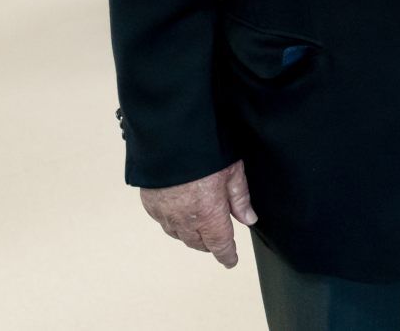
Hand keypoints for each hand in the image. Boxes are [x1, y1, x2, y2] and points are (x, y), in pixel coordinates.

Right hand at [139, 160, 256, 267]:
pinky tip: (179, 216)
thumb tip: (249, 219)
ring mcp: (165, 213)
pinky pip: (163, 222)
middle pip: (198, 243)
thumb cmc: (204, 151)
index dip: (227, 255)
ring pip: (179, 235)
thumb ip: (240, 198)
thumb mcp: (233, 172)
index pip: (220, 244)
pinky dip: (173, 224)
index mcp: (209, 214)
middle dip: (210, 245)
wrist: (168, 139)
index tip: (230, 261)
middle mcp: (185, 220)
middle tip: (218, 242)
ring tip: (200, 231)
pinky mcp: (150, 204)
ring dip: (191, 236)